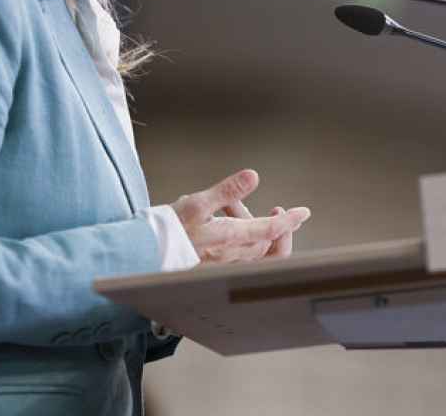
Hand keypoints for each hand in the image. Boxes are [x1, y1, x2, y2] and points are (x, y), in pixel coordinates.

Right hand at [170, 169, 309, 263]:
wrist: (143, 256)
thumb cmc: (167, 230)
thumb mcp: (197, 202)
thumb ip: (227, 190)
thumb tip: (252, 177)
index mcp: (231, 237)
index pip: (272, 230)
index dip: (290, 221)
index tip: (303, 213)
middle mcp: (231, 255)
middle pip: (268, 245)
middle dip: (277, 226)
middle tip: (278, 211)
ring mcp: (222, 265)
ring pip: (254, 251)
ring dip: (257, 231)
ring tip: (239, 211)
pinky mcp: (212, 269)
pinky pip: (238, 256)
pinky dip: (241, 239)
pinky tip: (226, 225)